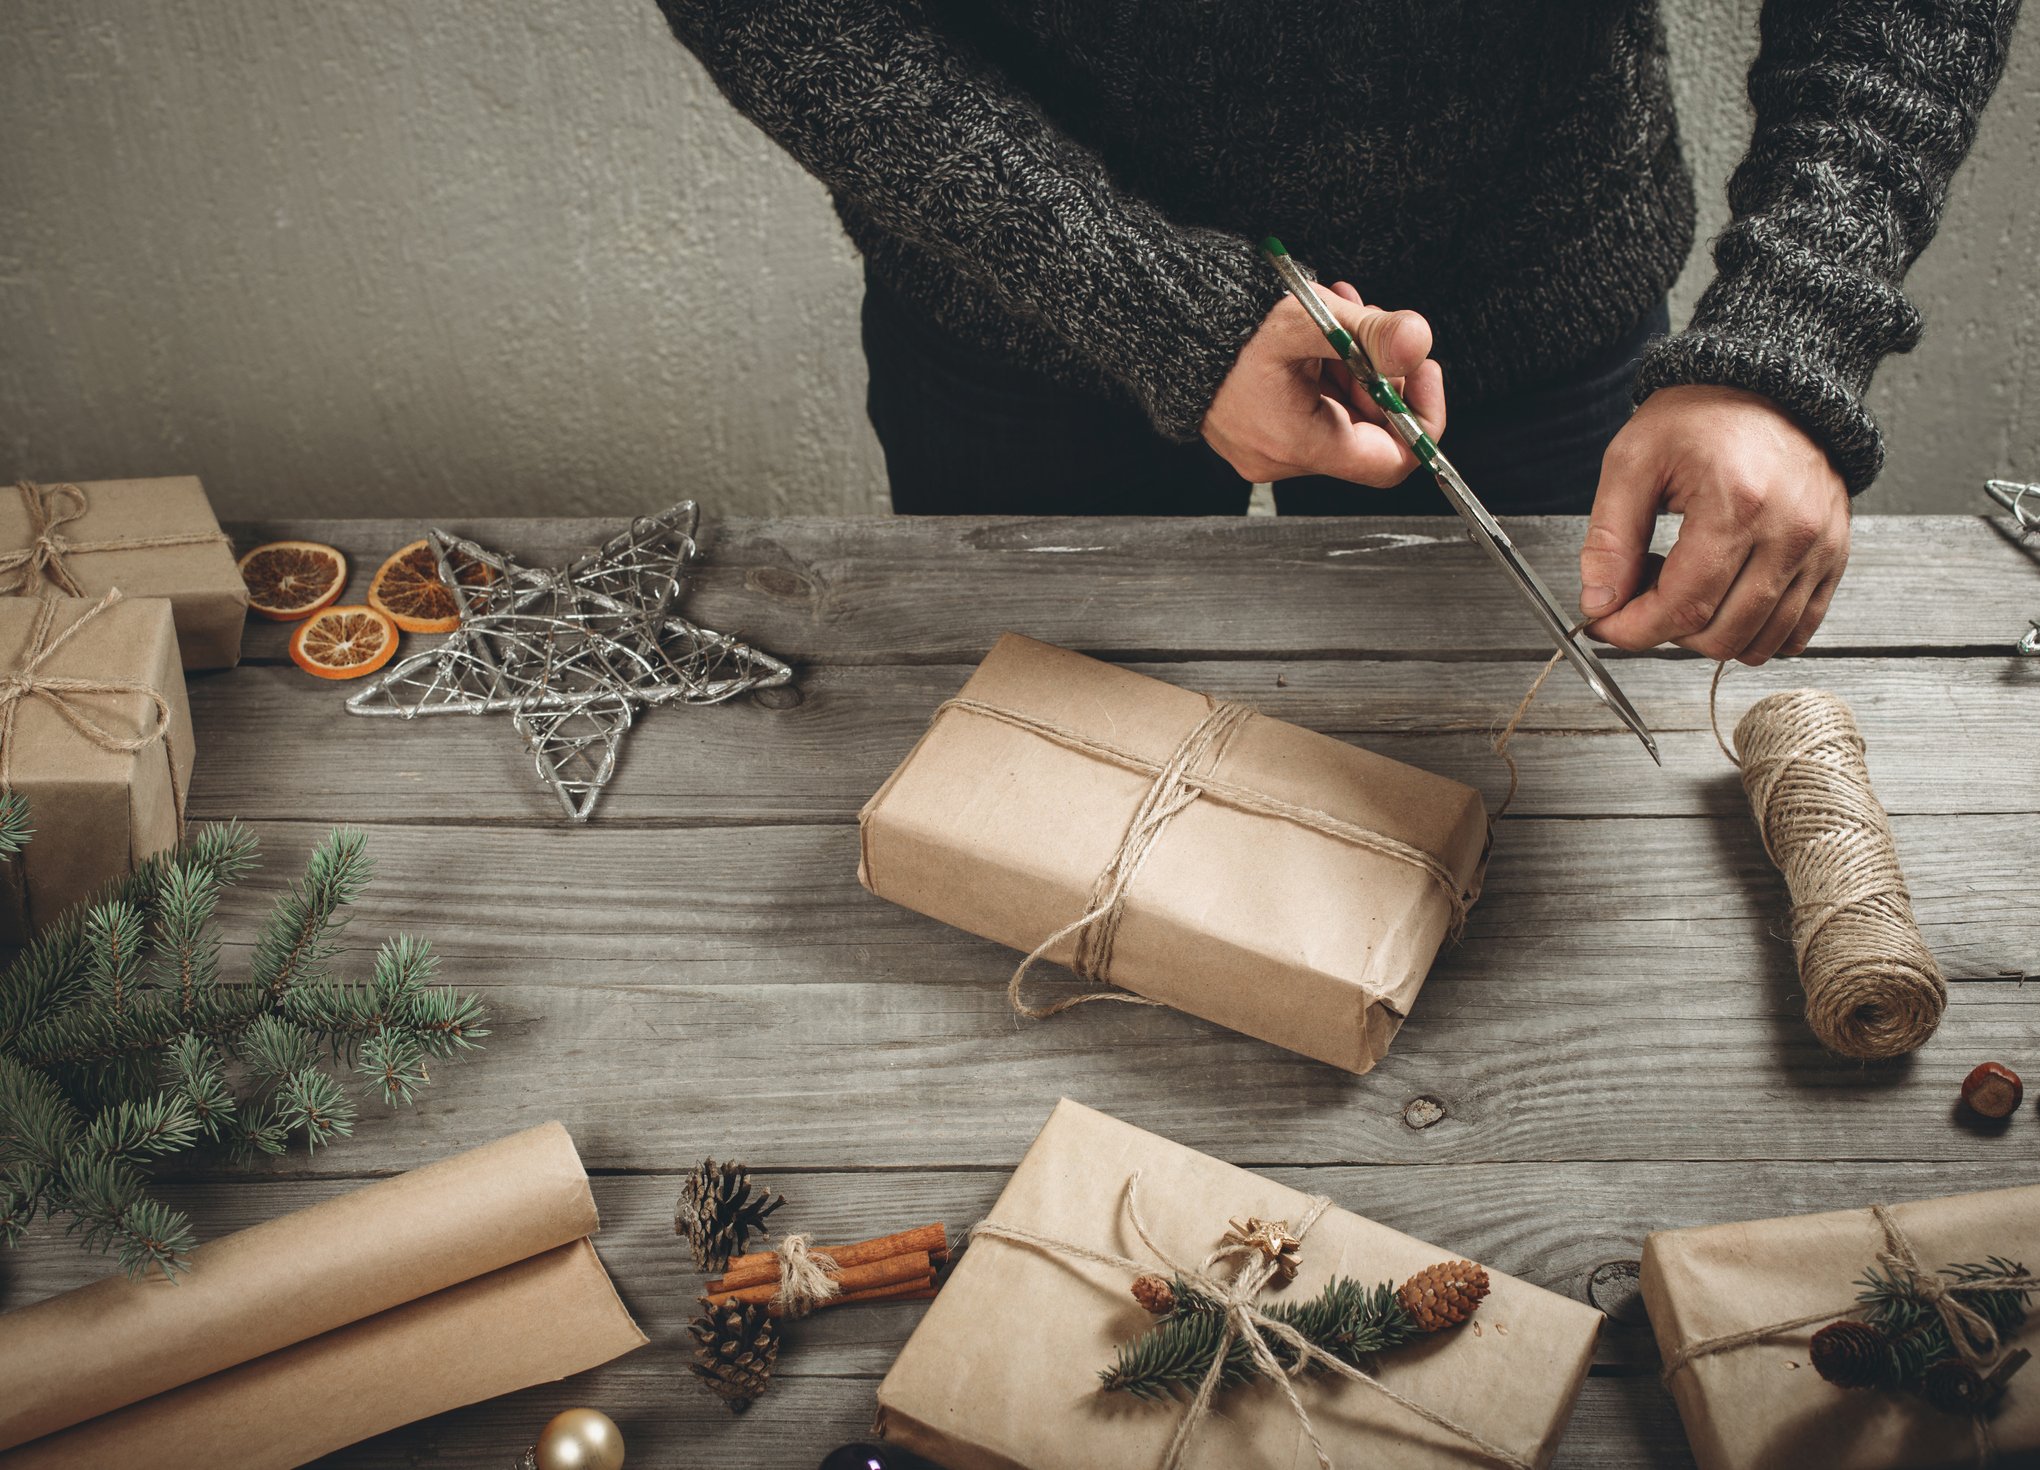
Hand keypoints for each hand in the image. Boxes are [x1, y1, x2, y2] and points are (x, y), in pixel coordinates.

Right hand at [1202, 281, 1444, 486]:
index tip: (1421, 370)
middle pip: (1368, 431)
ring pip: (1343, 415)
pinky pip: (1313, 410)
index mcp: (1298, 443)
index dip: (1421, 416)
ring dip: (1352, 364)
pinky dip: (1326, 371)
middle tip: (1369, 327)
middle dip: (1380, 374)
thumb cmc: (1222, 327)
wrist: (1162, 324)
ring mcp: (1268, 450)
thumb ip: (1370, 334)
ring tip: (1336, 316)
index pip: (1392, 461)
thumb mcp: (1308, 320)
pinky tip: (1315, 335)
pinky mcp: (1258, 434)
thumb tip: (1418, 343)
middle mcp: (1282, 460)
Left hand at [1580, 385, 1850, 664]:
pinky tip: (1723, 599)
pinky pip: (1798, 629)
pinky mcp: (1834, 556)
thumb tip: (1600, 602)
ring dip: (1709, 634)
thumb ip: (1609, 539)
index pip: (1683, 607)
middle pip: (1722, 634)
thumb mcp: (1633, 461)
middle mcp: (1789, 532)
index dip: (1633, 629)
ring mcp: (1819, 547)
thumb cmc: (1701, 414)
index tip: (1606, 624)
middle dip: (1666, 631)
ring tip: (1682, 585)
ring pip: (1761, 641)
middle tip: (1641, 592)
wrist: (1764, 384)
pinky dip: (1755, 631)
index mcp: (1738, 505)